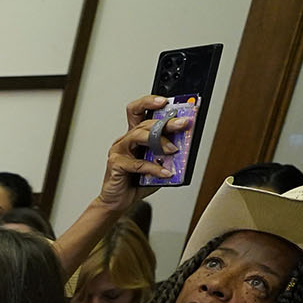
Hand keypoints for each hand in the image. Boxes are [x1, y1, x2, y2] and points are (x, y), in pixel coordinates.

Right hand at [94, 95, 184, 214]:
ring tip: (173, 150)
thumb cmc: (135, 182)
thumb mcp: (157, 164)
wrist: (118, 201)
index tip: (165, 101)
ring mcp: (119, 151)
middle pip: (144, 123)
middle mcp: (125, 140)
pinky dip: (154, 168)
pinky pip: (138, 163)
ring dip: (159, 141)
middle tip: (182, 124)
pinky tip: (165, 173)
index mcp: (134, 136)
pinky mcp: (115, 164)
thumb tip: (186, 147)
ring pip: (138, 136)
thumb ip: (168, 155)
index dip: (148, 102)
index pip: (137, 110)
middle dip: (166, 122)